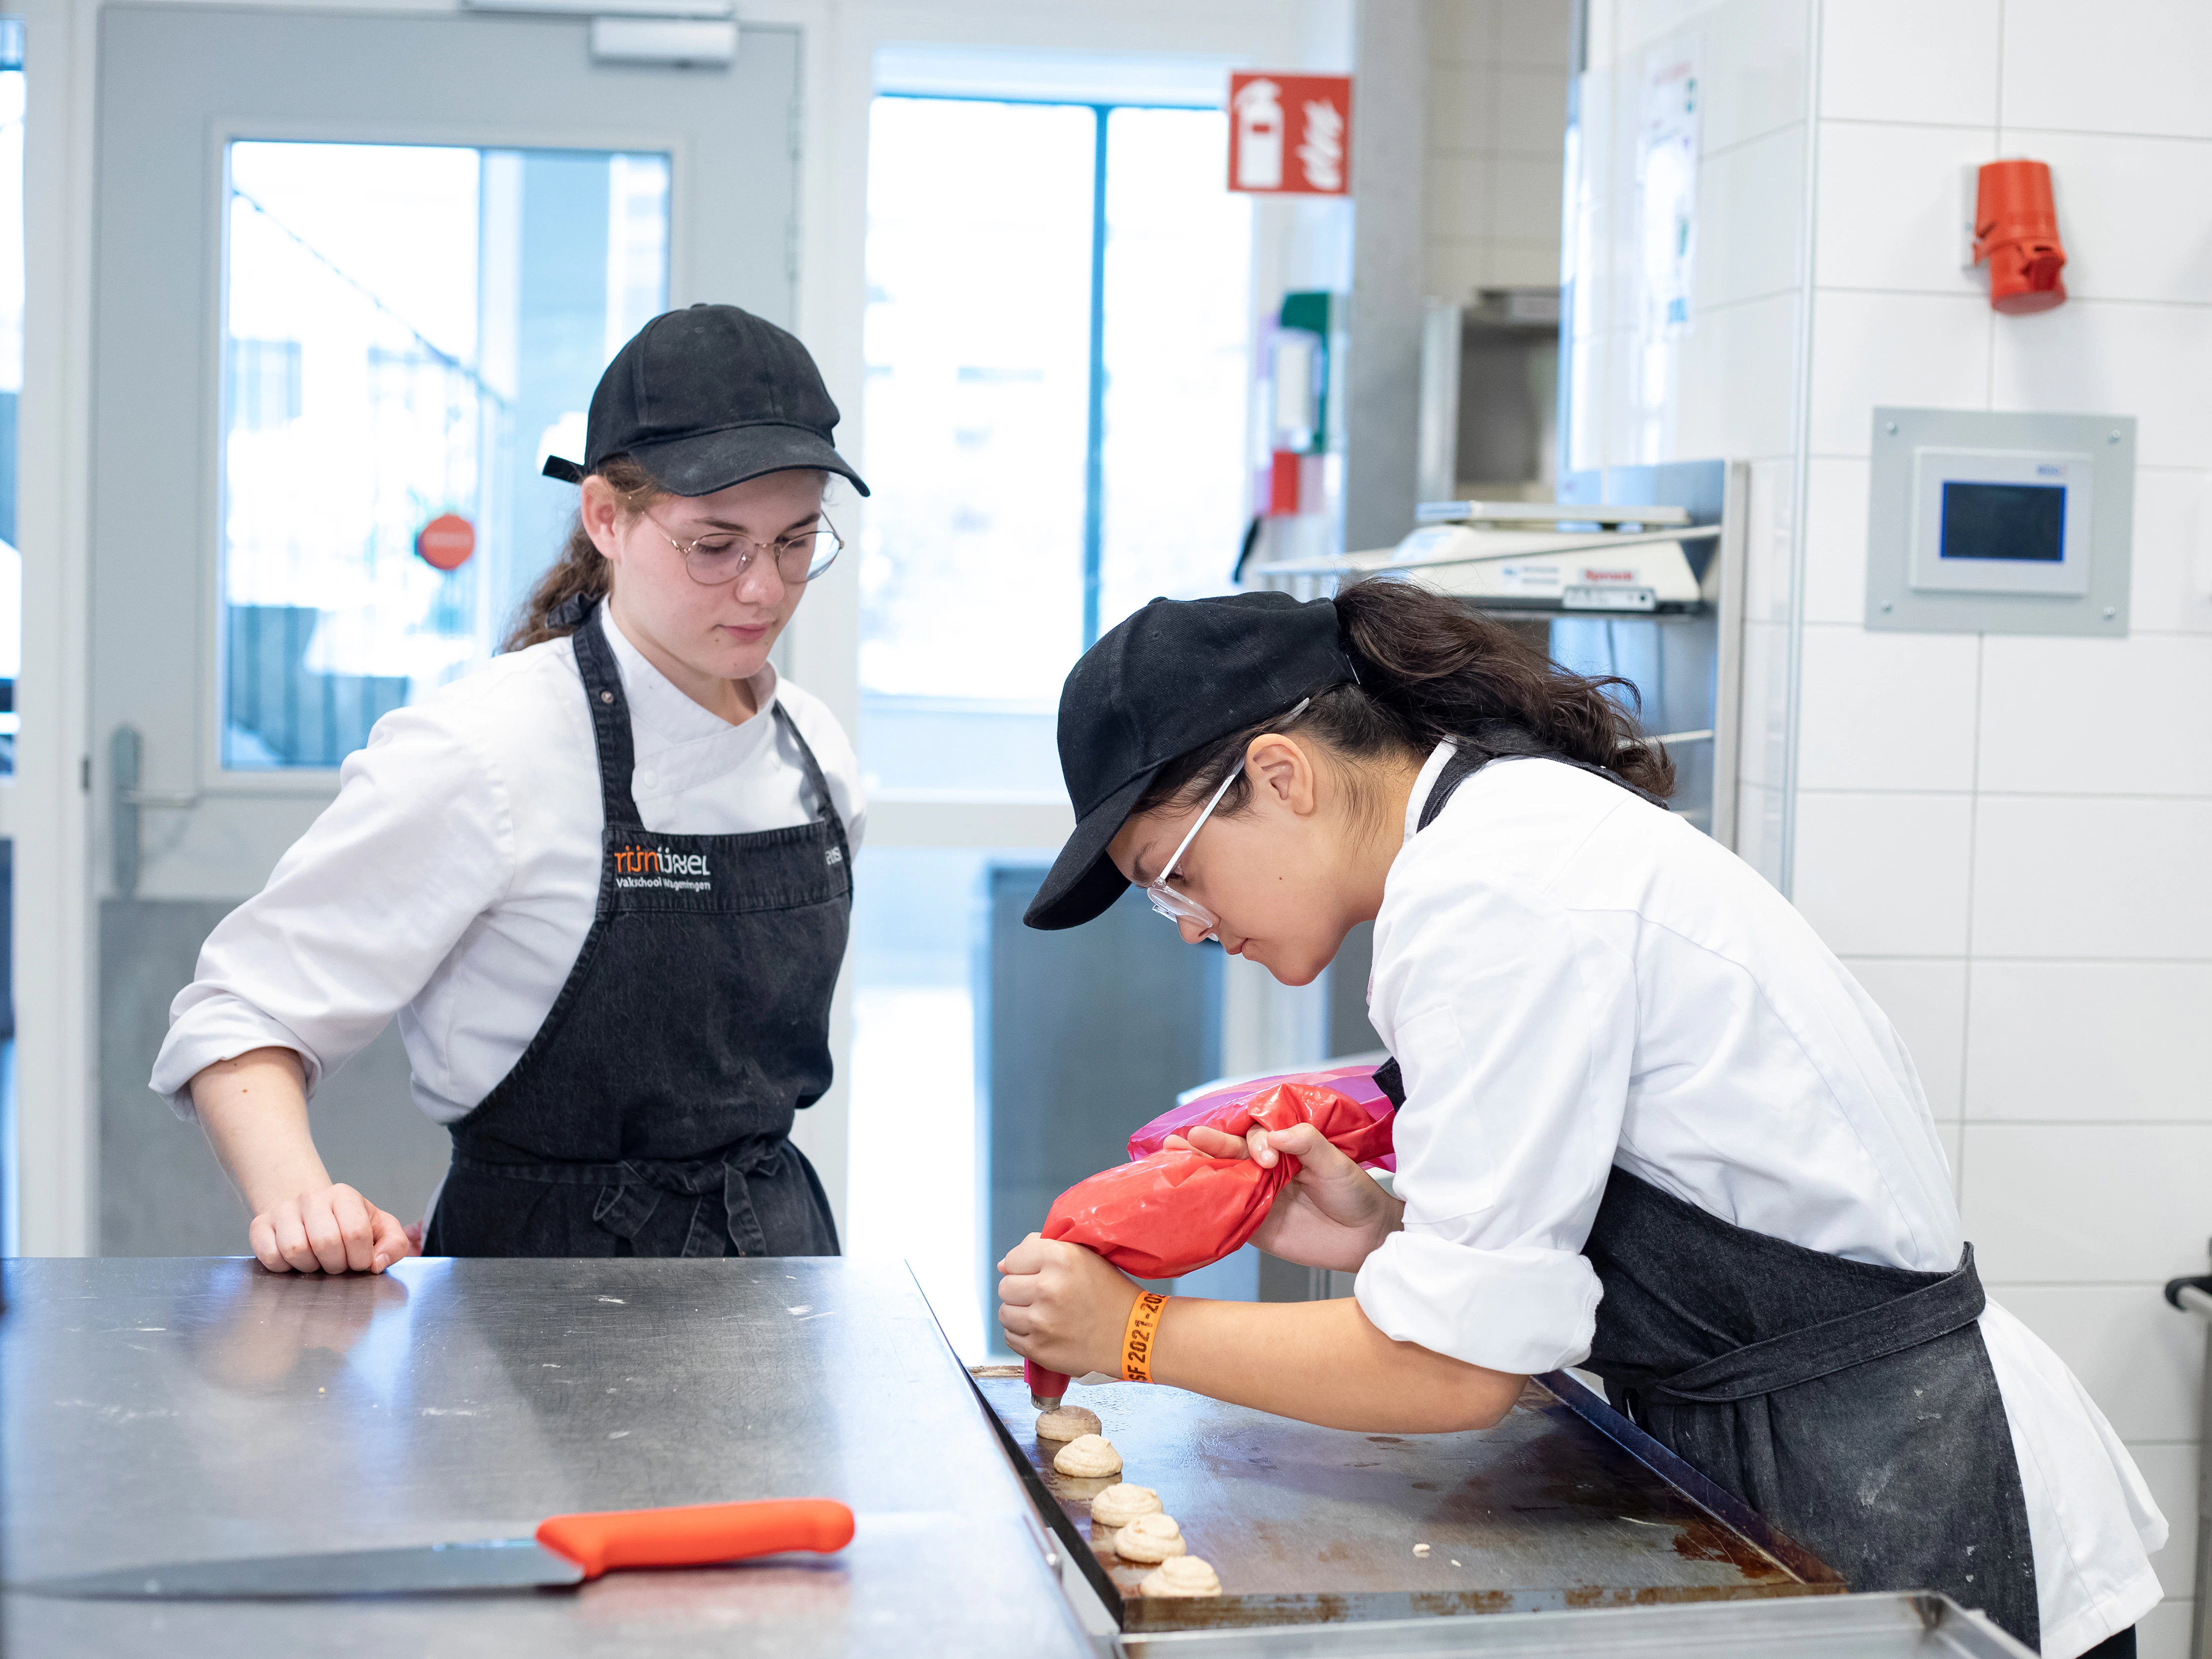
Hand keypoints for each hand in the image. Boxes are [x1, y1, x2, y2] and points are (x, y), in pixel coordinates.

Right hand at [248, 1184, 417, 1274]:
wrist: (309, 1213)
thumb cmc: (348, 1224)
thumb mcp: (380, 1229)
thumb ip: (394, 1244)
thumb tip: (377, 1264)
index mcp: (344, 1195)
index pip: (356, 1233)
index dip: (360, 1258)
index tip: (359, 1263)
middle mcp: (311, 1198)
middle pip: (326, 1243)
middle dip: (336, 1264)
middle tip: (337, 1264)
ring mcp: (282, 1211)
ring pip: (296, 1251)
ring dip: (310, 1267)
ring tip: (317, 1261)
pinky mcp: (259, 1226)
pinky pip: (270, 1257)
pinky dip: (285, 1268)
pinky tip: (295, 1261)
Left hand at [997, 1233, 1139, 1377]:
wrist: (1133, 1335)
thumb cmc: (1111, 1293)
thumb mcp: (1085, 1256)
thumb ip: (1044, 1249)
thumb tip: (1003, 1264)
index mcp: (1061, 1258)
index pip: (1013, 1258)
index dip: (1023, 1266)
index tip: (1037, 1273)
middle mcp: (1048, 1288)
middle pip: (1005, 1286)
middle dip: (1020, 1290)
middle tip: (1043, 1296)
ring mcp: (1041, 1321)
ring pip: (1004, 1312)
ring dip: (1019, 1313)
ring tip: (1043, 1314)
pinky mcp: (1038, 1349)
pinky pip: (1010, 1337)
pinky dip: (1023, 1334)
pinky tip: (1044, 1331)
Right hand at [1169, 1121, 1402, 1272]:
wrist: (1366, 1239)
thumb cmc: (1356, 1194)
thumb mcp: (1335, 1162)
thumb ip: (1306, 1143)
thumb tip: (1273, 1136)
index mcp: (1286, 1148)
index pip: (1258, 1136)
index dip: (1255, 1142)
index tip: (1267, 1158)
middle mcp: (1266, 1170)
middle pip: (1232, 1153)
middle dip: (1211, 1144)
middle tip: (1191, 1138)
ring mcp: (1258, 1196)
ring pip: (1223, 1179)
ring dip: (1199, 1167)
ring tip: (1172, 1151)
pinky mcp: (1253, 1225)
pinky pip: (1226, 1214)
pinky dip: (1205, 1205)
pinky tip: (1185, 1193)